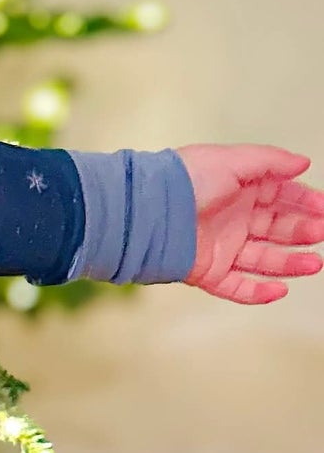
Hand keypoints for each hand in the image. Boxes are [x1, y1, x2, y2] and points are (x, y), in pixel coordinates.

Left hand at [176, 146, 323, 303]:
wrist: (147, 212)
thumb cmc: (185, 180)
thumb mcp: (231, 160)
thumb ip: (270, 162)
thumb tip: (303, 164)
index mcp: (238, 190)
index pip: (280, 197)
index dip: (304, 201)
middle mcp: (232, 219)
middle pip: (276, 229)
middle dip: (302, 232)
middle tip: (322, 232)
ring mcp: (221, 247)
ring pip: (263, 259)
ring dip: (290, 263)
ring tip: (315, 264)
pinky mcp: (208, 272)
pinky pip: (237, 287)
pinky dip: (258, 292)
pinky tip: (281, 290)